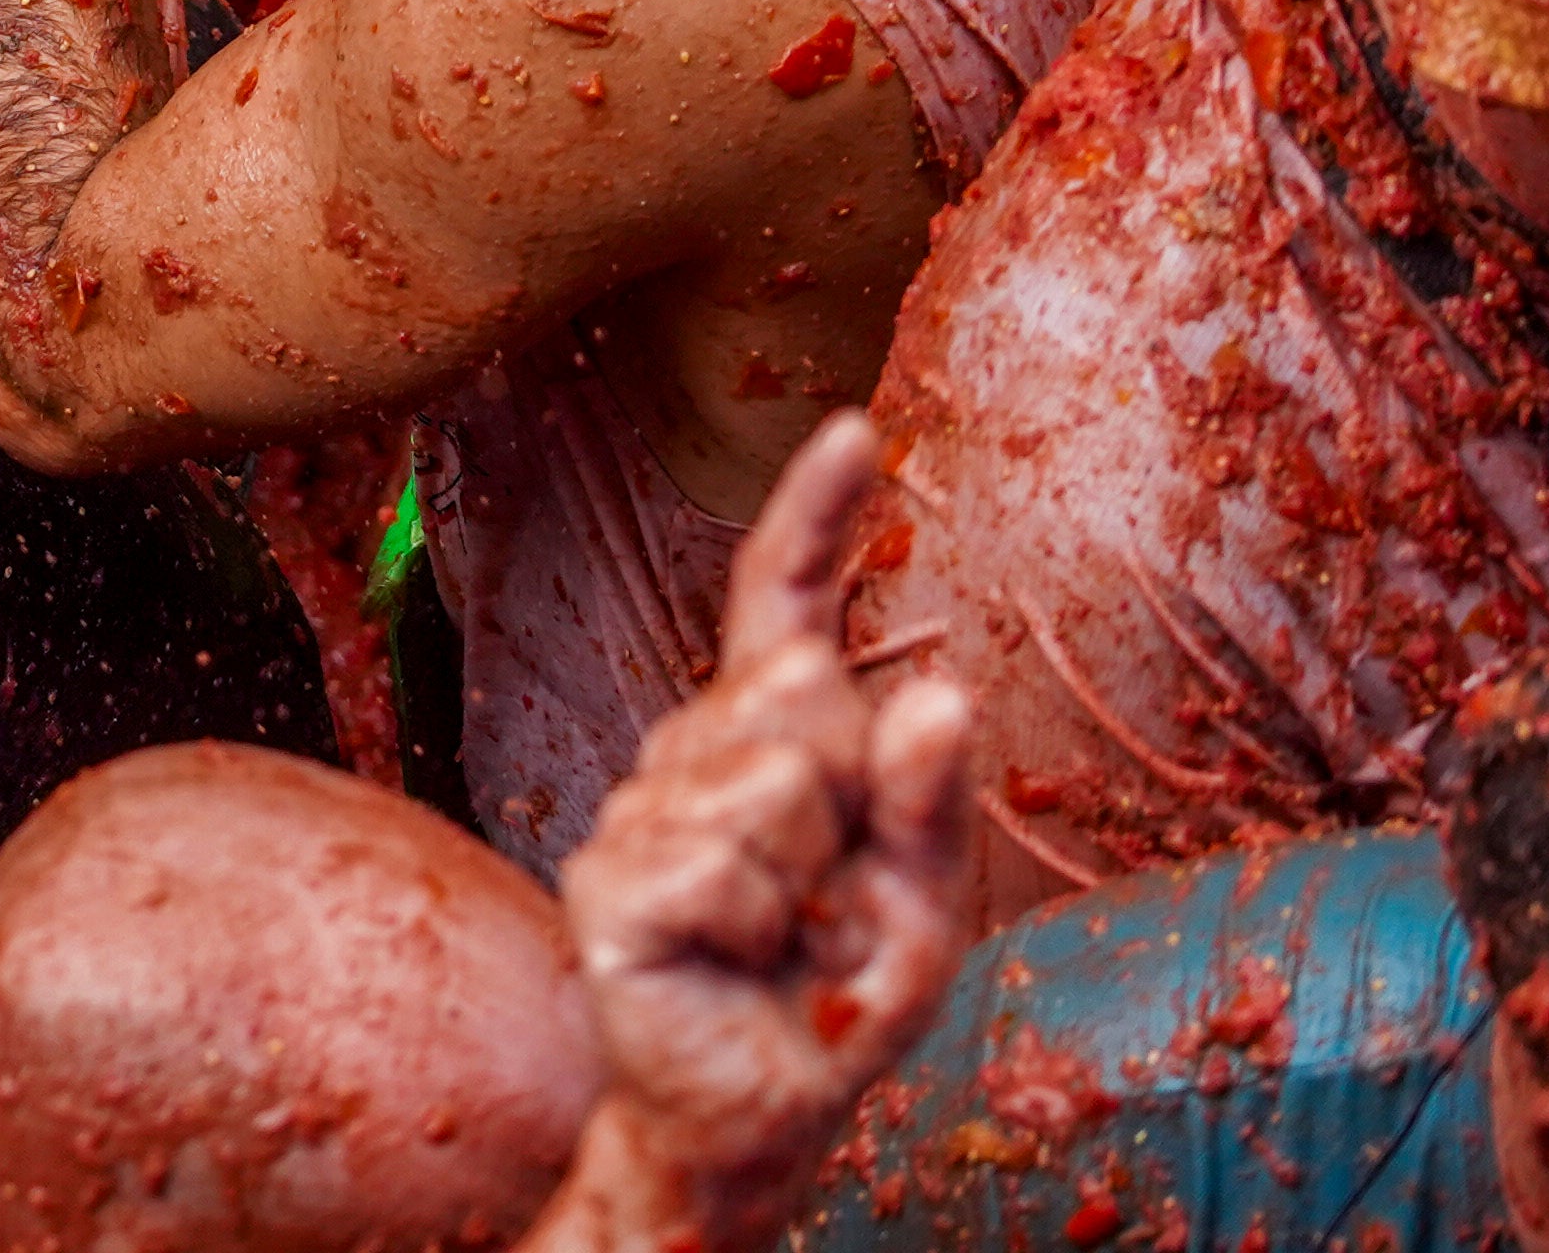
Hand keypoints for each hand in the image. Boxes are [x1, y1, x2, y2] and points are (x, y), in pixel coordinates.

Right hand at [549, 416, 977, 1242]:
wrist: (755, 1118)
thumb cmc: (836, 1001)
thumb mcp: (925, 905)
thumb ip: (933, 803)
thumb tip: (941, 690)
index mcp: (774, 736)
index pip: (786, 604)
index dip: (815, 514)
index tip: (856, 430)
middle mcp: (694, 749)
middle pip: (801, 691)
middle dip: (851, 794)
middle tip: (830, 890)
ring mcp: (640, 807)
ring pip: (769, 782)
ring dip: (807, 879)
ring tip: (783, 937)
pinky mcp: (608, 879)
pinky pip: (716, 864)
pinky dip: (756, 926)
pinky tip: (735, 960)